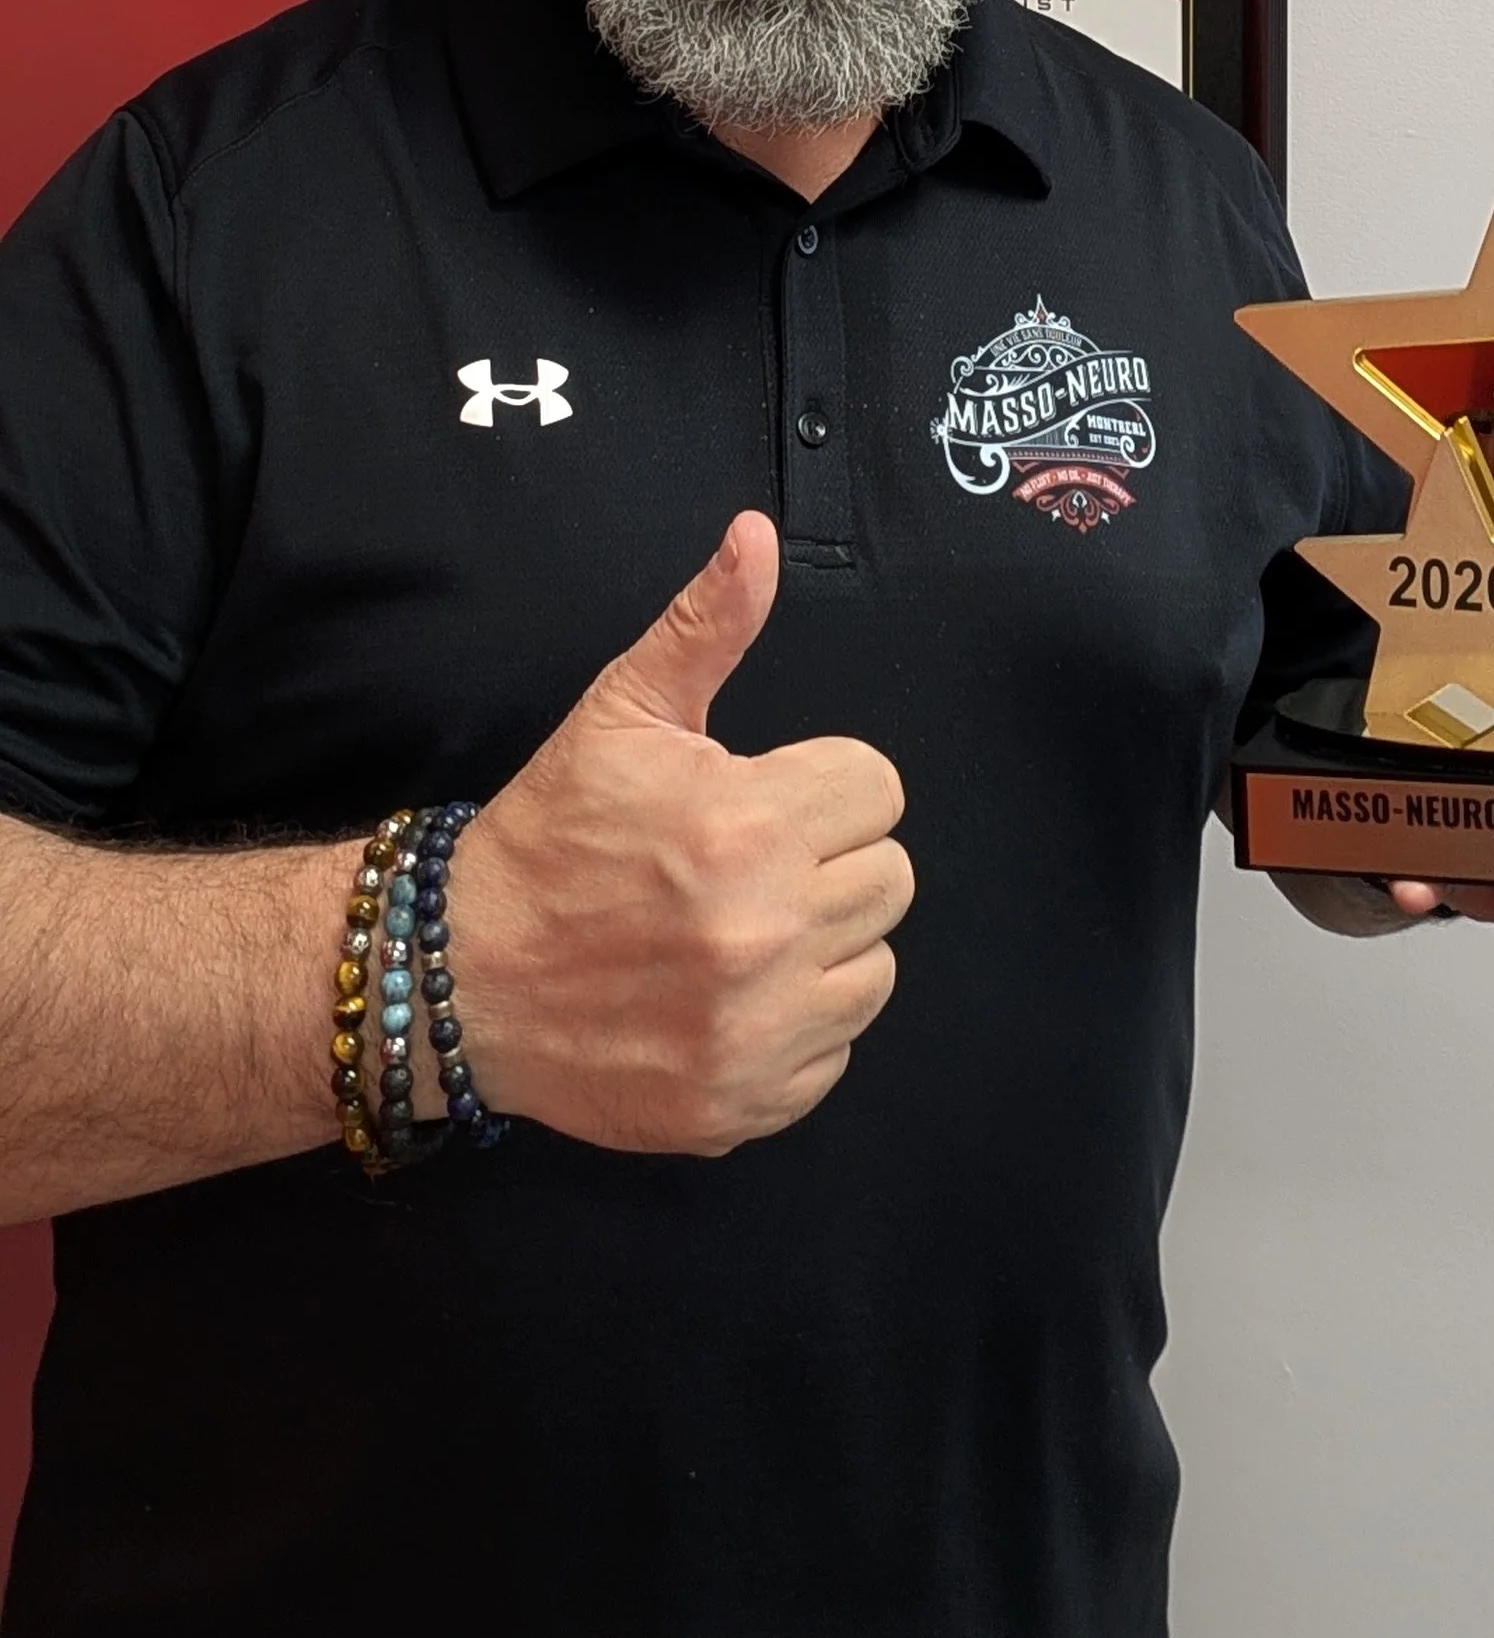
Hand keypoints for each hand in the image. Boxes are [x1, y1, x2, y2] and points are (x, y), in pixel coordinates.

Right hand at [452, 513, 911, 1153]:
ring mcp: (757, 1029)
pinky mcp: (742, 1103)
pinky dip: (793, 1033)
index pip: (879, 789)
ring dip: (823, 950)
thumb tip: (756, 534)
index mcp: (749, 823)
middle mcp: (766, 930)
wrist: (461, 978)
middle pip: (889, 878)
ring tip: (739, 932)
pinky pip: (833, 1056)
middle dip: (828, 863)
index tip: (764, 801)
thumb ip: (707, 625)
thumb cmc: (550, 837)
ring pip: (874, 969)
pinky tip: (726, 1002)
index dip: (823, 787)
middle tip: (748, 867)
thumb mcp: (621, 713)